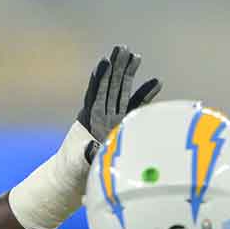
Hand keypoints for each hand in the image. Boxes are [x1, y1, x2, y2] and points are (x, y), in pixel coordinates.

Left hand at [78, 46, 162, 163]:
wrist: (72, 179)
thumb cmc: (74, 172)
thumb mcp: (78, 164)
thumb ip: (87, 155)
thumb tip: (94, 147)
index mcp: (90, 121)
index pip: (97, 94)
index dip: (102, 78)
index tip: (106, 62)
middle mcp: (101, 116)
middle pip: (110, 87)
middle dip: (117, 68)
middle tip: (124, 49)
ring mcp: (111, 120)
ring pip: (122, 92)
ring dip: (128, 75)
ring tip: (136, 57)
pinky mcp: (121, 126)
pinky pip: (135, 107)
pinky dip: (144, 94)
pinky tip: (157, 82)